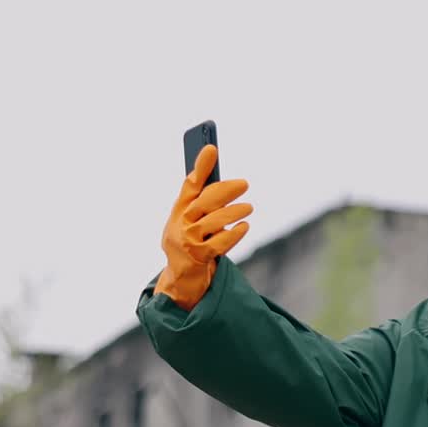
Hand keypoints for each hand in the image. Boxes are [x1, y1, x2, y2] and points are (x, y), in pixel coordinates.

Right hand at [153, 144, 252, 309]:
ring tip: (249, 207)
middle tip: (244, 184)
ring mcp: (189, 240)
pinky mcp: (199, 257)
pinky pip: (221, 243)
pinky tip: (245, 226)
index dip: (201, 166)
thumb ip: (202, 203)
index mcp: (178, 210)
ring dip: (234, 212)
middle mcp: (180, 223)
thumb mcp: (190, 221)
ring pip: (214, 221)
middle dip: (226, 190)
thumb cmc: (190, 243)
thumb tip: (227, 185)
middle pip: (205, 201)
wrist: (180, 278)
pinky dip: (235, 233)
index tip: (212, 148)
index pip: (190, 184)